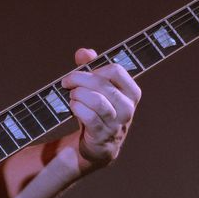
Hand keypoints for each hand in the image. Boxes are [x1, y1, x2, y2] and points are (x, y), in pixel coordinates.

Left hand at [61, 47, 140, 167]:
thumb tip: (84, 52)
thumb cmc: (99, 110)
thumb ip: (91, 67)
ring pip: (96, 100)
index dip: (95, 68)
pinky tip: (73, 106)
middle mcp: (128, 108)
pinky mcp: (103, 135)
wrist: (99, 144)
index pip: (116, 71)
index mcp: (131, 92)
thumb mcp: (98, 88)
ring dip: (78, 94)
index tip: (82, 72)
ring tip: (71, 95)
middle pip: (103, 84)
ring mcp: (117, 123)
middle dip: (79, 79)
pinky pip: (89, 117)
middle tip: (67, 81)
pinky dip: (77, 108)